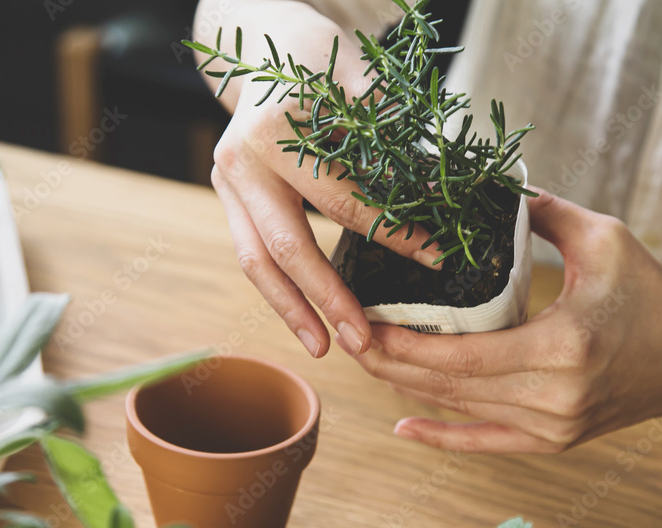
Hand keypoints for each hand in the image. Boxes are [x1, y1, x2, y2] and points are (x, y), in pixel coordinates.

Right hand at [205, 5, 439, 358]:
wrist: (257, 44)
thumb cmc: (312, 55)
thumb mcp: (351, 71)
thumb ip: (382, 119)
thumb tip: (435, 174)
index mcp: (271, 134)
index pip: (340, 200)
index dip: (390, 233)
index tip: (434, 260)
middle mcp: (239, 163)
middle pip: (283, 247)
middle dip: (324, 300)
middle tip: (361, 343)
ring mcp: (226, 184)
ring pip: (255, 262)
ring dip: (290, 310)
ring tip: (324, 349)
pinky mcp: (229, 199)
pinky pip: (254, 253)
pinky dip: (281, 288)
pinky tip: (307, 317)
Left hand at [345, 189, 661, 453]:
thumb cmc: (655, 294)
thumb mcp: (604, 239)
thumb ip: (541, 211)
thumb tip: (488, 188)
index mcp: (560, 347)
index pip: (459, 355)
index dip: (402, 342)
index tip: (360, 320)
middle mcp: (552, 398)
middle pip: (447, 386)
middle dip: (389, 362)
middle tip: (346, 335)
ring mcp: (552, 428)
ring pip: (459, 410)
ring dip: (407, 387)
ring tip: (366, 359)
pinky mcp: (554, 442)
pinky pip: (485, 444)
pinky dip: (442, 437)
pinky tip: (402, 427)